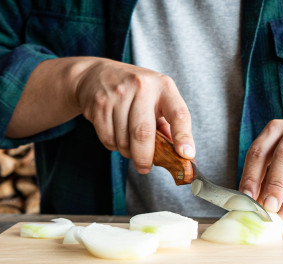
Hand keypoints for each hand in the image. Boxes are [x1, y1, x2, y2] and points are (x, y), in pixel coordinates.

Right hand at [75, 58, 194, 172]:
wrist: (96, 75)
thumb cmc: (135, 91)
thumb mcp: (157, 99)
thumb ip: (168, 125)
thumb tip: (180, 156)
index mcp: (164, 87)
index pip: (178, 114)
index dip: (184, 136)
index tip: (186, 155)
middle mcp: (142, 87)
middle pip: (143, 133)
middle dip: (145, 157)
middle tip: (145, 168)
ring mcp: (118, 94)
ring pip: (123, 140)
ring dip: (128, 152)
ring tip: (130, 146)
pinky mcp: (99, 104)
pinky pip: (108, 138)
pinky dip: (113, 146)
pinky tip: (116, 136)